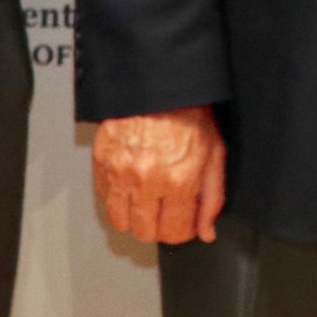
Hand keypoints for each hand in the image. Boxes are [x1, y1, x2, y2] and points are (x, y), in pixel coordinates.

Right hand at [92, 106, 226, 245]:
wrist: (159, 83)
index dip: (183, 231)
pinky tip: (132, 186)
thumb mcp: (214, 154)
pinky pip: (104, 198)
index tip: (184, 223)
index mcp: (178, 179)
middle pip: (146, 233)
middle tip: (167, 211)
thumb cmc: (189, 113)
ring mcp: (120, 172)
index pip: (175, 232)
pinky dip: (117, 199)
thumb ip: (212, 198)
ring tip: (148, 201)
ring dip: (135, 218)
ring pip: (121, 222)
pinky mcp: (102, 161)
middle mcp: (147, 180)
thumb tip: (206, 231)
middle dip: (159, 228)